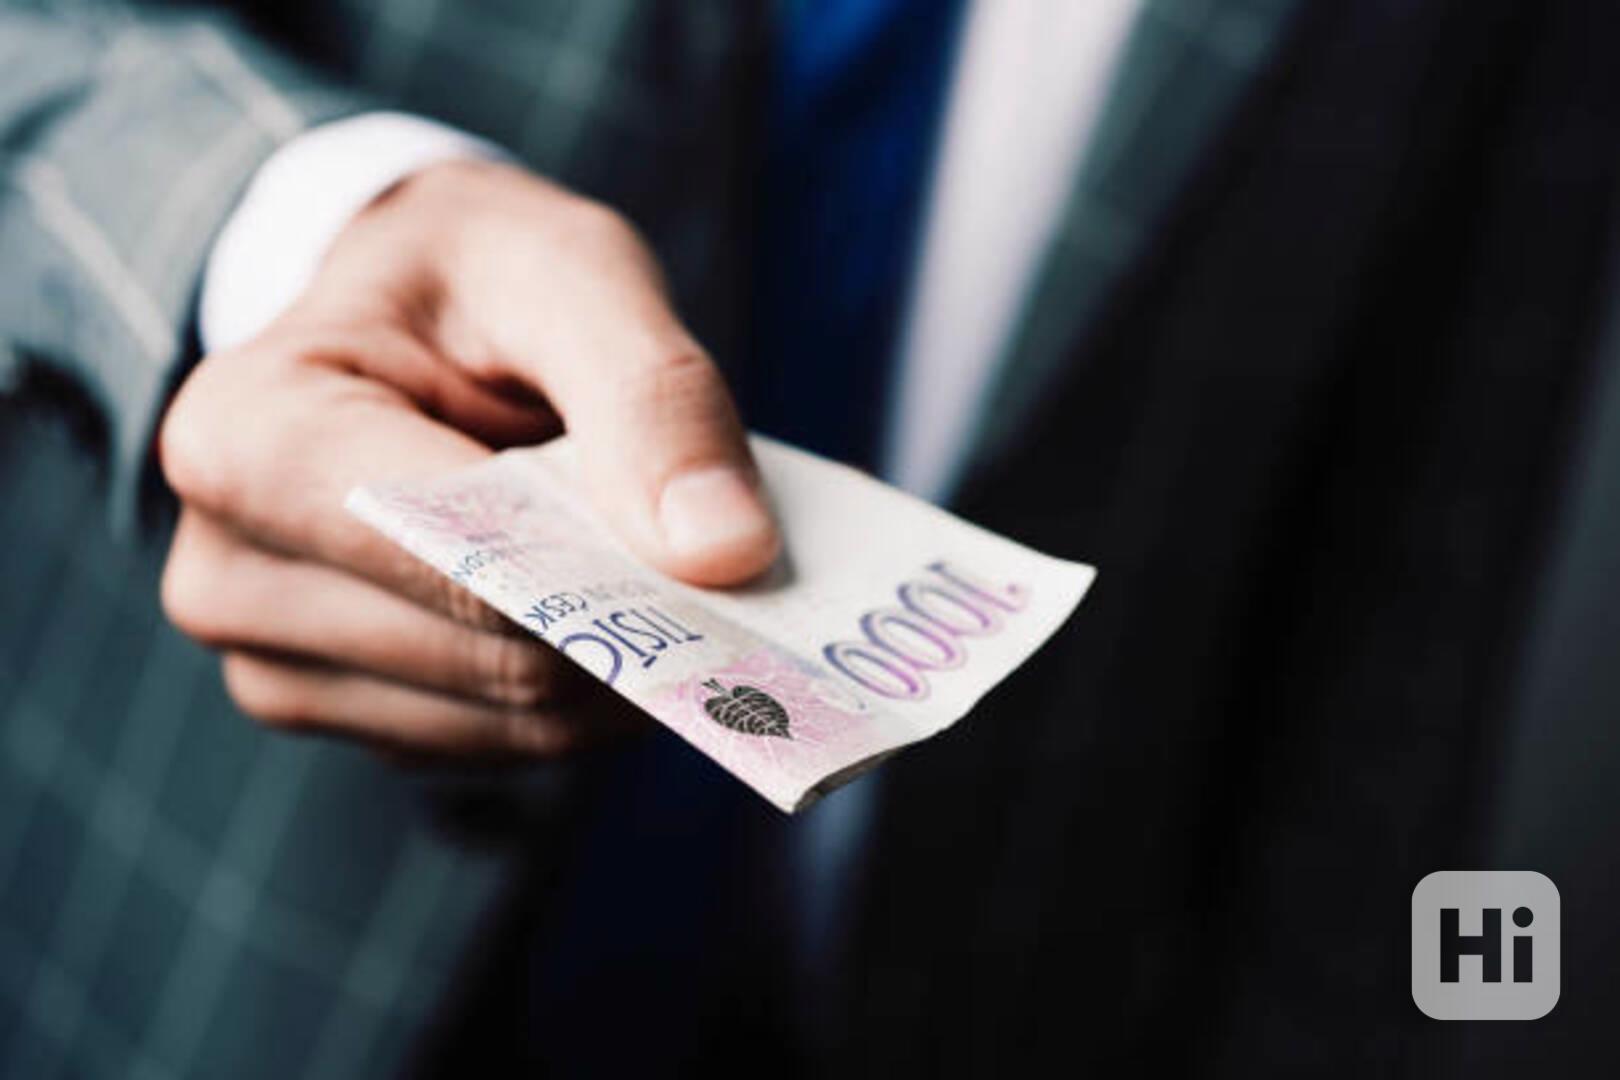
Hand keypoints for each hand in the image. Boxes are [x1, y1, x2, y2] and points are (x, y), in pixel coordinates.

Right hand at [158, 160, 779, 754]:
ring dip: (623, 658)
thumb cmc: (476, 277)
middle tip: (731, 559)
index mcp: (246, 435)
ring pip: (518, 720)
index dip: (604, 567)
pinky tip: (613, 609)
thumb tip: (726, 551)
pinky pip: (511, 743)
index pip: (452, 552)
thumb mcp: (571, 271)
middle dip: (632, 614)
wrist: (410, 316)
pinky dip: (590, 688)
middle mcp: (229, 571)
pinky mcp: (348, 711)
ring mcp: (278, 662)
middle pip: (495, 654)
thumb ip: (652, 394)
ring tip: (668, 565)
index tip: (731, 562)